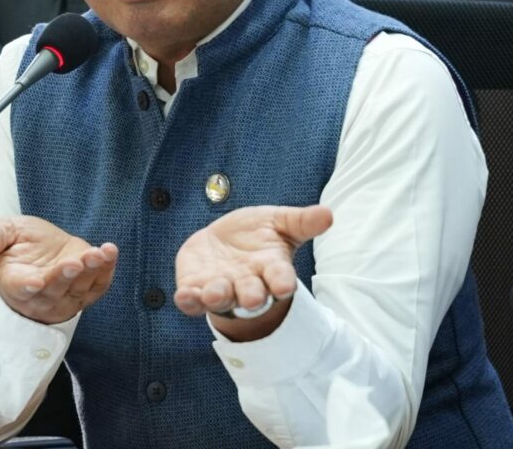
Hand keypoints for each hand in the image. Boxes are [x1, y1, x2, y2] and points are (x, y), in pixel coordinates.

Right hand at [0, 215, 117, 324]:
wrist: (42, 254)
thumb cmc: (19, 246)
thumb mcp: (3, 234)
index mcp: (15, 282)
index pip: (21, 288)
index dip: (28, 286)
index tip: (36, 282)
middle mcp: (41, 296)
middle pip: (54, 290)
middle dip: (65, 276)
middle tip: (74, 263)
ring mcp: (66, 297)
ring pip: (79, 287)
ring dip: (90, 270)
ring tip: (98, 254)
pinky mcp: (86, 291)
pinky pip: (99, 285)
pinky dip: (106, 270)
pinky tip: (109, 252)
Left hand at [174, 204, 332, 340]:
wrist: (223, 242)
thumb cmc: (257, 234)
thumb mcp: (280, 222)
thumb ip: (302, 221)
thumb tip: (329, 214)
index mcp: (271, 269)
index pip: (280, 278)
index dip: (281, 283)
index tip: (284, 286)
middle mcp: (246, 284)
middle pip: (251, 294)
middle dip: (250, 296)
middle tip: (251, 299)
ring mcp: (220, 288)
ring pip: (220, 298)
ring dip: (217, 297)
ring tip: (214, 293)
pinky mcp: (195, 287)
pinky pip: (191, 299)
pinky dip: (188, 299)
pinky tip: (184, 296)